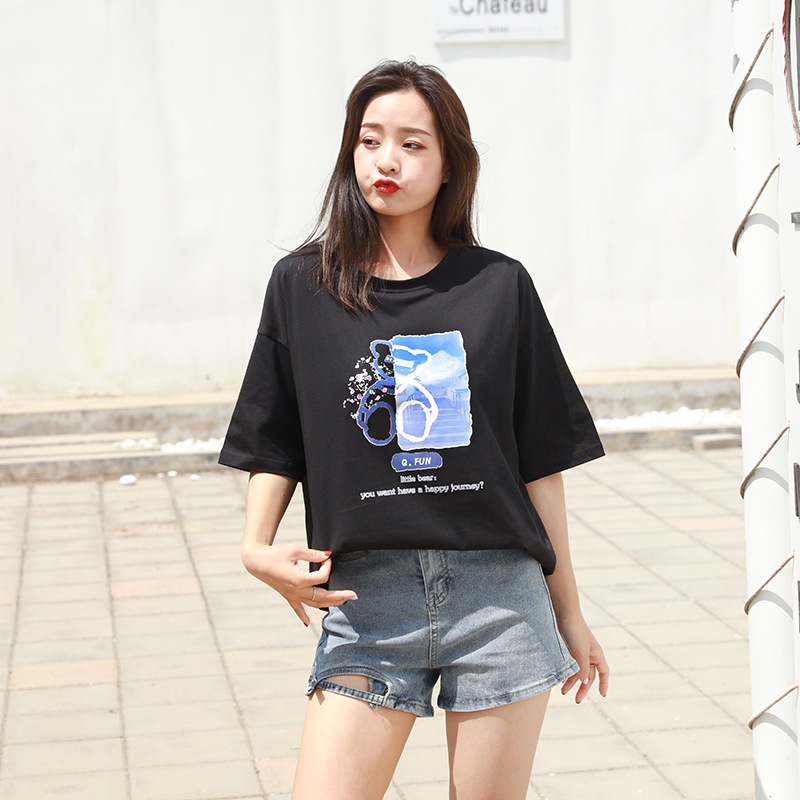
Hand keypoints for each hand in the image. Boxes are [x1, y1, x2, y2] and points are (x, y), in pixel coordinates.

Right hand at [241, 543, 357, 625]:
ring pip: (313, 604)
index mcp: (298, 580)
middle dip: (340, 596)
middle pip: (322, 597)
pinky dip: (302, 615)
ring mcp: (292, 595)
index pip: (321, 577)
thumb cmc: (275, 554)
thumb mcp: (295, 550)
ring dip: (329, 604)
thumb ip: (312, 554)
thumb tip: (327, 555)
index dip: (327, 566)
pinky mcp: (287, 595)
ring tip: (343, 602)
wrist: (256, 561)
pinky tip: (308, 624)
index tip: (327, 557)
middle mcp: (296, 591)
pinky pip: (296, 608)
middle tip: (354, 595)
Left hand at [557, 613, 609, 702]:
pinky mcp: (568, 650)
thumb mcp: (580, 652)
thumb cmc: (575, 631)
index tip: (602, 695)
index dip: (604, 683)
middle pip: (589, 675)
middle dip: (583, 688)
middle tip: (576, 699)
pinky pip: (569, 666)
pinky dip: (565, 673)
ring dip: (571, 682)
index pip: (603, 672)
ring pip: (577, 672)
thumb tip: (585, 681)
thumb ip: (583, 668)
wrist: (563, 614)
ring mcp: (578, 652)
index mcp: (596, 654)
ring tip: (562, 691)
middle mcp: (588, 654)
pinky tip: (559, 680)